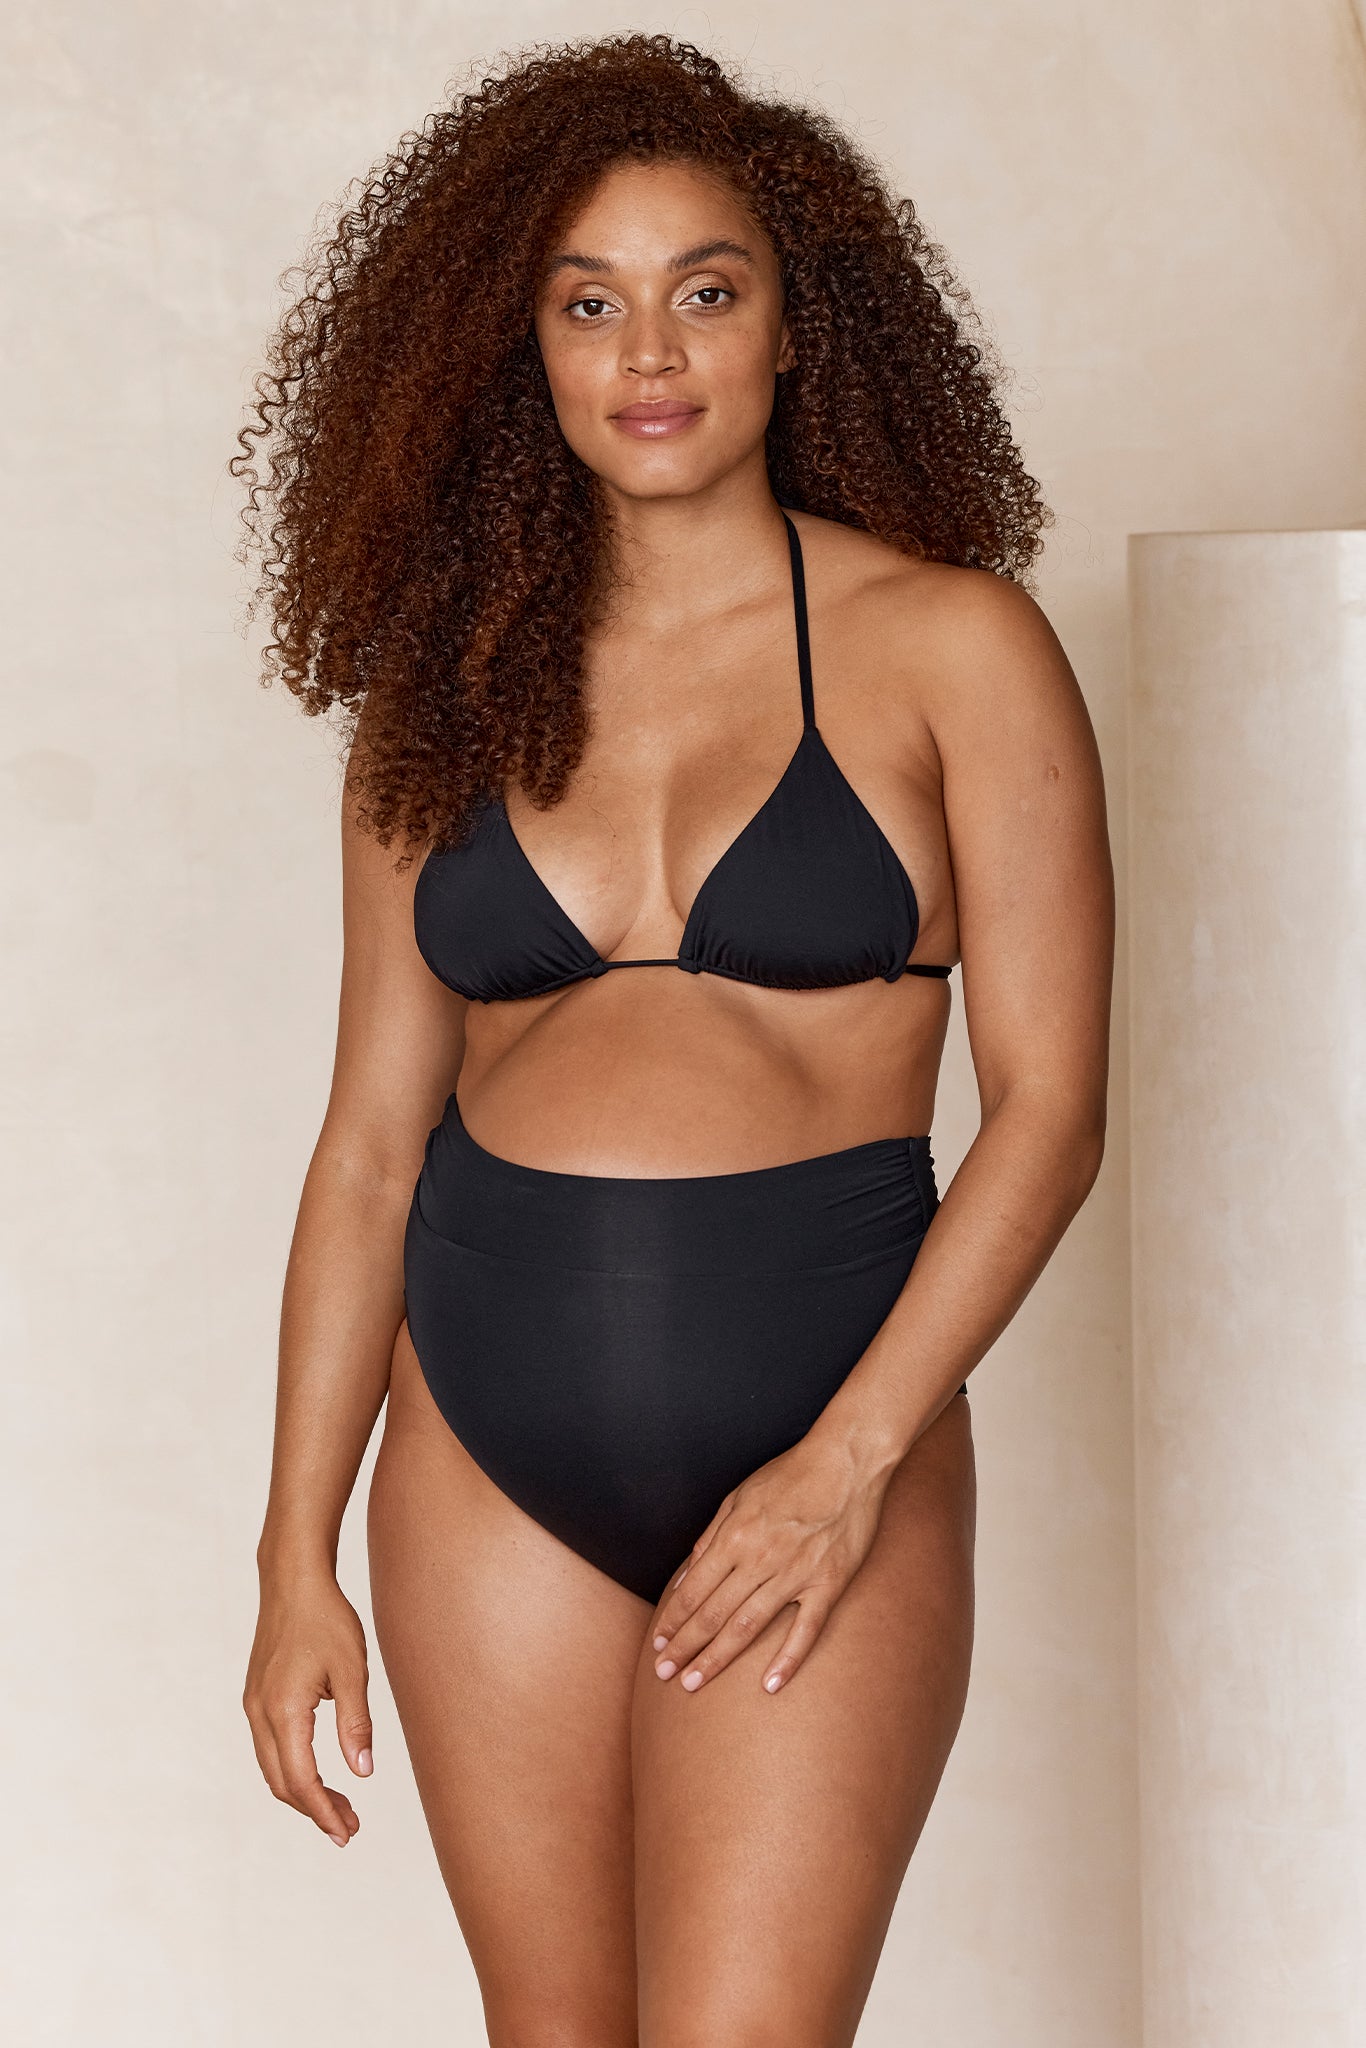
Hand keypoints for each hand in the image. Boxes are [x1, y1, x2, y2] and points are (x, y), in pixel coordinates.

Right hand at [243, 1567, 373, 1846]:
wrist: (293, 1580)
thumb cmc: (326, 1619)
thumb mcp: (352, 1670)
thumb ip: (356, 1724)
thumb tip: (363, 1774)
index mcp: (284, 1710)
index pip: (301, 1780)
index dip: (323, 1812)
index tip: (347, 1832)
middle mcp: (260, 1713)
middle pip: (282, 1783)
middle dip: (314, 1810)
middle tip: (349, 1828)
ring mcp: (253, 1705)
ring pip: (273, 1768)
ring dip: (303, 1792)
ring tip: (340, 1805)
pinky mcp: (256, 1696)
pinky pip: (270, 1748)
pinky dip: (292, 1769)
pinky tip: (319, 1771)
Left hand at [649, 1431, 891, 1694]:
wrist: (847, 1461)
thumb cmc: (790, 1475)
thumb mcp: (739, 1495)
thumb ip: (711, 1537)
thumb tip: (687, 1576)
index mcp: (735, 1536)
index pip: (694, 1591)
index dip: (672, 1622)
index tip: (658, 1645)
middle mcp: (760, 1559)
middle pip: (713, 1615)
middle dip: (684, 1648)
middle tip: (664, 1675)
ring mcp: (796, 1574)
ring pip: (748, 1626)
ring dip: (717, 1658)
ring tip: (693, 1683)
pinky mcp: (828, 1584)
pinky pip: (806, 1629)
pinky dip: (788, 1659)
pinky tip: (770, 1685)